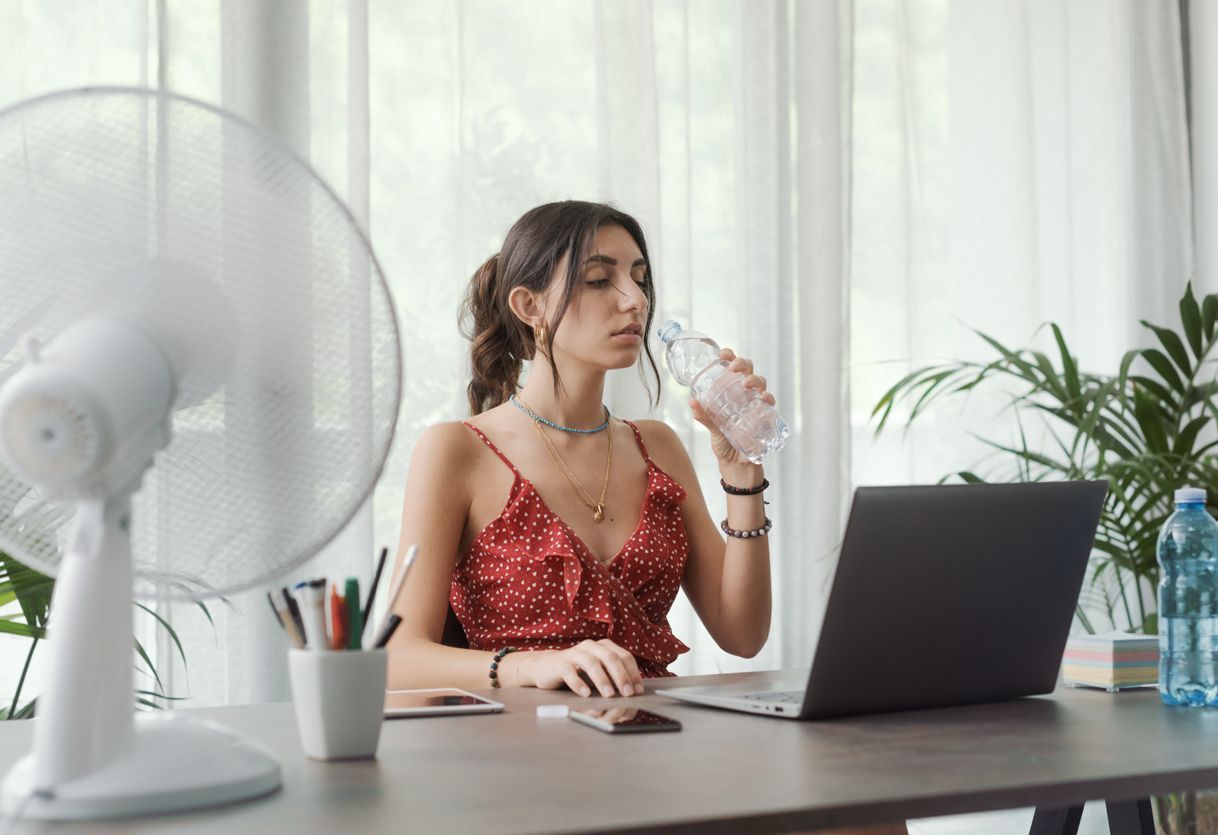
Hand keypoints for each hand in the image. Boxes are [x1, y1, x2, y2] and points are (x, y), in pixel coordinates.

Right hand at [520, 639, 643, 696]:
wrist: (546, 668)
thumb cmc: (578, 672)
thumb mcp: (599, 673)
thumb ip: (614, 678)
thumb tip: (634, 693)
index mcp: (604, 646)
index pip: (624, 656)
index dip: (633, 673)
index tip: (637, 691)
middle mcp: (590, 646)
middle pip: (610, 657)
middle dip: (621, 676)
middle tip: (627, 693)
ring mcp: (574, 653)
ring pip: (591, 662)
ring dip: (602, 679)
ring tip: (609, 695)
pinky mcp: (559, 663)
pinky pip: (569, 671)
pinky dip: (578, 683)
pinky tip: (585, 694)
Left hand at [689, 348, 776, 466]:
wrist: (736, 464)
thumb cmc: (724, 441)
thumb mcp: (712, 428)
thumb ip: (703, 416)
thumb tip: (692, 401)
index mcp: (730, 391)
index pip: (732, 368)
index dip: (730, 357)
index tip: (722, 354)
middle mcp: (745, 394)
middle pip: (748, 370)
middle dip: (742, 364)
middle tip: (733, 368)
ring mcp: (756, 404)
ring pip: (761, 383)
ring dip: (755, 380)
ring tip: (746, 384)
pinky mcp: (766, 416)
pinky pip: (770, 403)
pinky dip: (768, 399)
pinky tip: (764, 399)